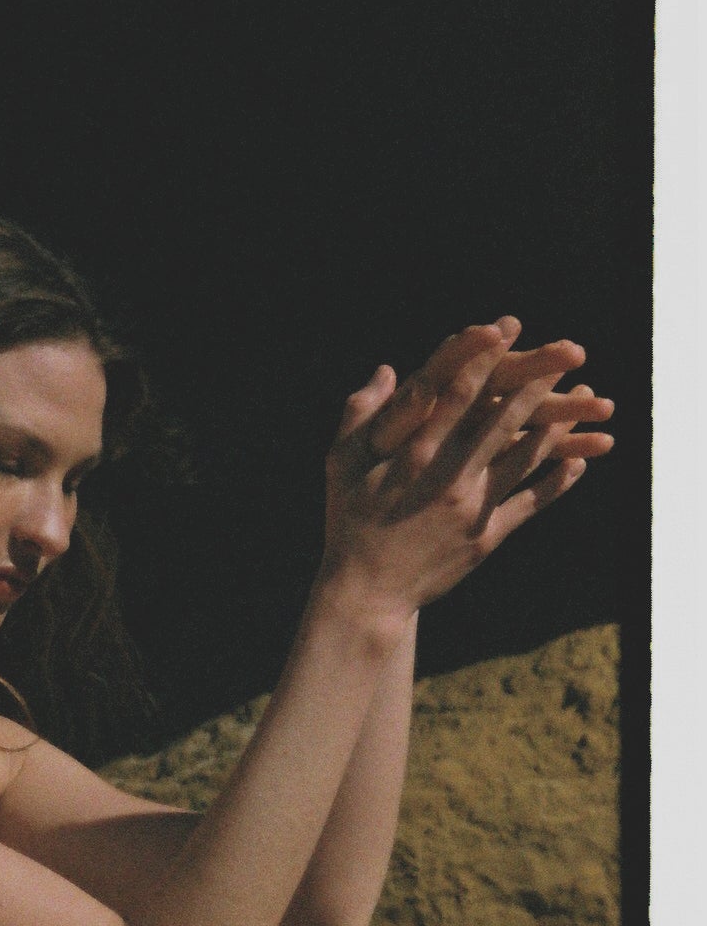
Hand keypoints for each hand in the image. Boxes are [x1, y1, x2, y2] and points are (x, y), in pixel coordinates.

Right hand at [319, 318, 612, 614]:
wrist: (368, 595)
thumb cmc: (349, 526)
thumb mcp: (342, 467)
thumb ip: (361, 414)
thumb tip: (386, 368)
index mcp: (415, 456)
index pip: (457, 395)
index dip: (483, 359)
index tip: (506, 330)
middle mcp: (450, 477)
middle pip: (504, 419)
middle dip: (538, 383)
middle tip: (567, 353)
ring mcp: (474, 508)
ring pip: (526, 457)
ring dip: (559, 426)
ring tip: (584, 398)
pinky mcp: (488, 536)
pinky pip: (531, 501)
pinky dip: (557, 481)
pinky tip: (577, 462)